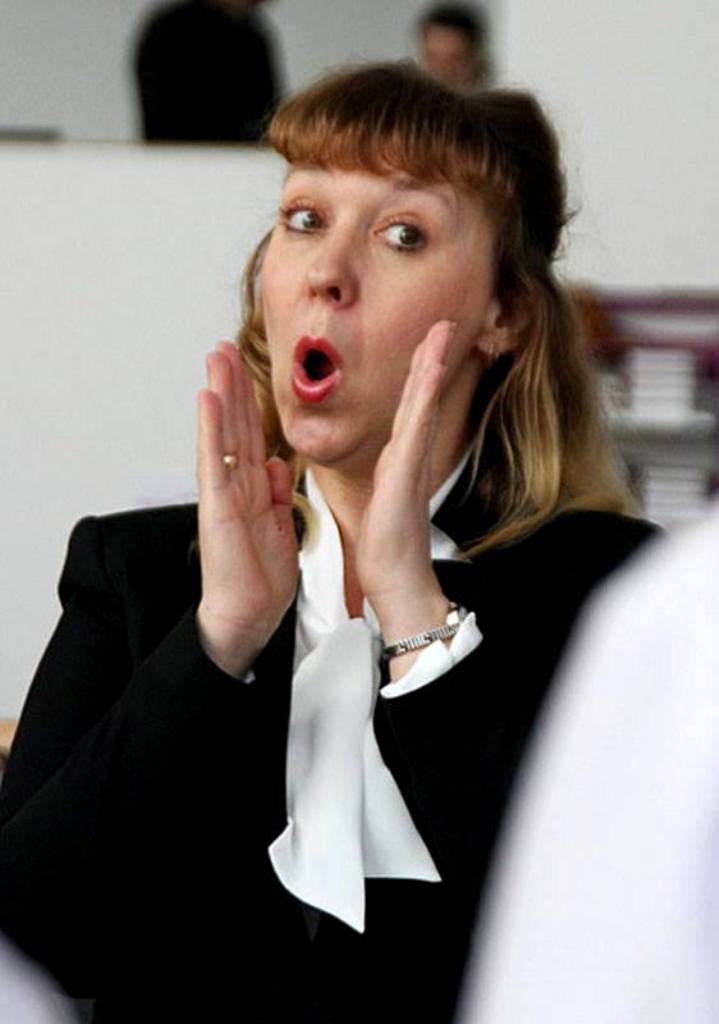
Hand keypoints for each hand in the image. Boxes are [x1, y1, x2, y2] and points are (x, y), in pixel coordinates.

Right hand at [196, 342, 298, 675]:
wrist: (248, 615)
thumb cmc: (261, 579)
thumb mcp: (280, 527)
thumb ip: (278, 494)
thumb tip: (279, 464)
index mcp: (253, 490)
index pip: (252, 436)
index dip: (250, 402)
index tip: (247, 369)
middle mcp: (236, 485)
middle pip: (234, 425)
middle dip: (231, 385)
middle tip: (224, 346)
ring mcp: (224, 492)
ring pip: (222, 433)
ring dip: (219, 393)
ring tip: (214, 357)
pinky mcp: (217, 505)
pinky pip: (214, 459)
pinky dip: (209, 428)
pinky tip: (207, 398)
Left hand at [356, 321, 453, 656]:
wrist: (396, 581)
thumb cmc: (387, 549)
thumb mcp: (382, 504)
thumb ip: (389, 483)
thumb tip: (390, 474)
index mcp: (399, 460)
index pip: (411, 408)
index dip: (419, 375)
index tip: (427, 344)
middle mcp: (409, 456)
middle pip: (421, 397)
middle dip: (431, 358)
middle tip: (442, 324)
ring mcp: (411, 462)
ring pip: (422, 404)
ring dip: (431, 367)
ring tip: (440, 334)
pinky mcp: (406, 473)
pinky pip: (415, 426)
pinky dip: (423, 396)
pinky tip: (428, 373)